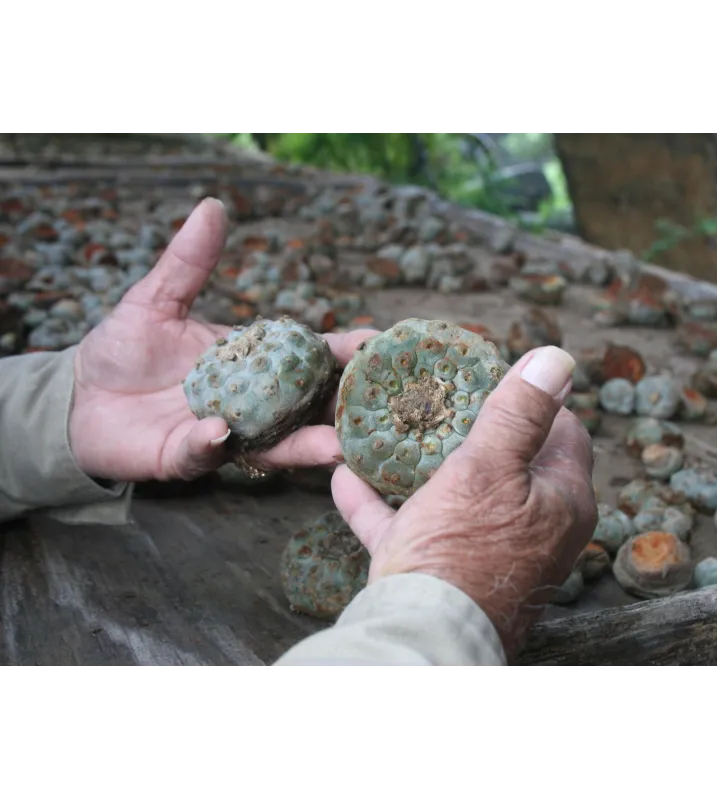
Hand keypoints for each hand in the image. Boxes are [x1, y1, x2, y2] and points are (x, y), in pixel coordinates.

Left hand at [69, 197, 375, 483]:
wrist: (77, 397)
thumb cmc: (123, 350)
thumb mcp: (156, 300)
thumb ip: (188, 262)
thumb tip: (213, 206)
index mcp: (251, 364)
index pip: (307, 359)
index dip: (342, 353)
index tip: (375, 343)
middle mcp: (249, 404)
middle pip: (306, 409)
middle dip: (340, 410)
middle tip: (376, 406)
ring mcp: (223, 434)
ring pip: (274, 445)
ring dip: (305, 446)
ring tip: (334, 444)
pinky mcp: (185, 458)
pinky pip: (205, 454)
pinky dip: (213, 443)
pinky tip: (220, 430)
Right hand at [332, 346, 597, 660]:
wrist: (422, 636)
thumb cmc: (463, 550)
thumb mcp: (490, 467)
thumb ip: (520, 412)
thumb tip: (558, 357)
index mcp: (560, 500)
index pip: (564, 432)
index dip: (533, 401)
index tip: (493, 381)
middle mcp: (532, 528)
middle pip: (507, 463)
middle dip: (470, 431)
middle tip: (439, 400)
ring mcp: (485, 553)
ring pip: (454, 496)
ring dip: (420, 468)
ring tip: (394, 433)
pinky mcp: (441, 574)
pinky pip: (410, 529)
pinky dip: (382, 507)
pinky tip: (347, 479)